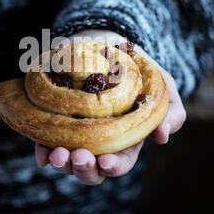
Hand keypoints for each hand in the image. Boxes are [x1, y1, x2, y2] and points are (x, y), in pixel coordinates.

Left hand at [35, 30, 185, 184]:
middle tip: (78, 156)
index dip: (113, 166)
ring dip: (61, 163)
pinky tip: (41, 151)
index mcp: (125, 139)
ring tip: (56, 153)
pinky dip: (41, 150)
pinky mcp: (56, 121)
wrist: (107, 43)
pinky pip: (45, 141)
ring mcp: (75, 133)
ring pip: (67, 160)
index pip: (119, 163)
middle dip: (83, 169)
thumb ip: (171, 111)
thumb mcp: (162, 86)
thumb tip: (161, 136)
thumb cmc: (138, 69)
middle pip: (91, 169)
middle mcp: (98, 141)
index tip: (106, 161)